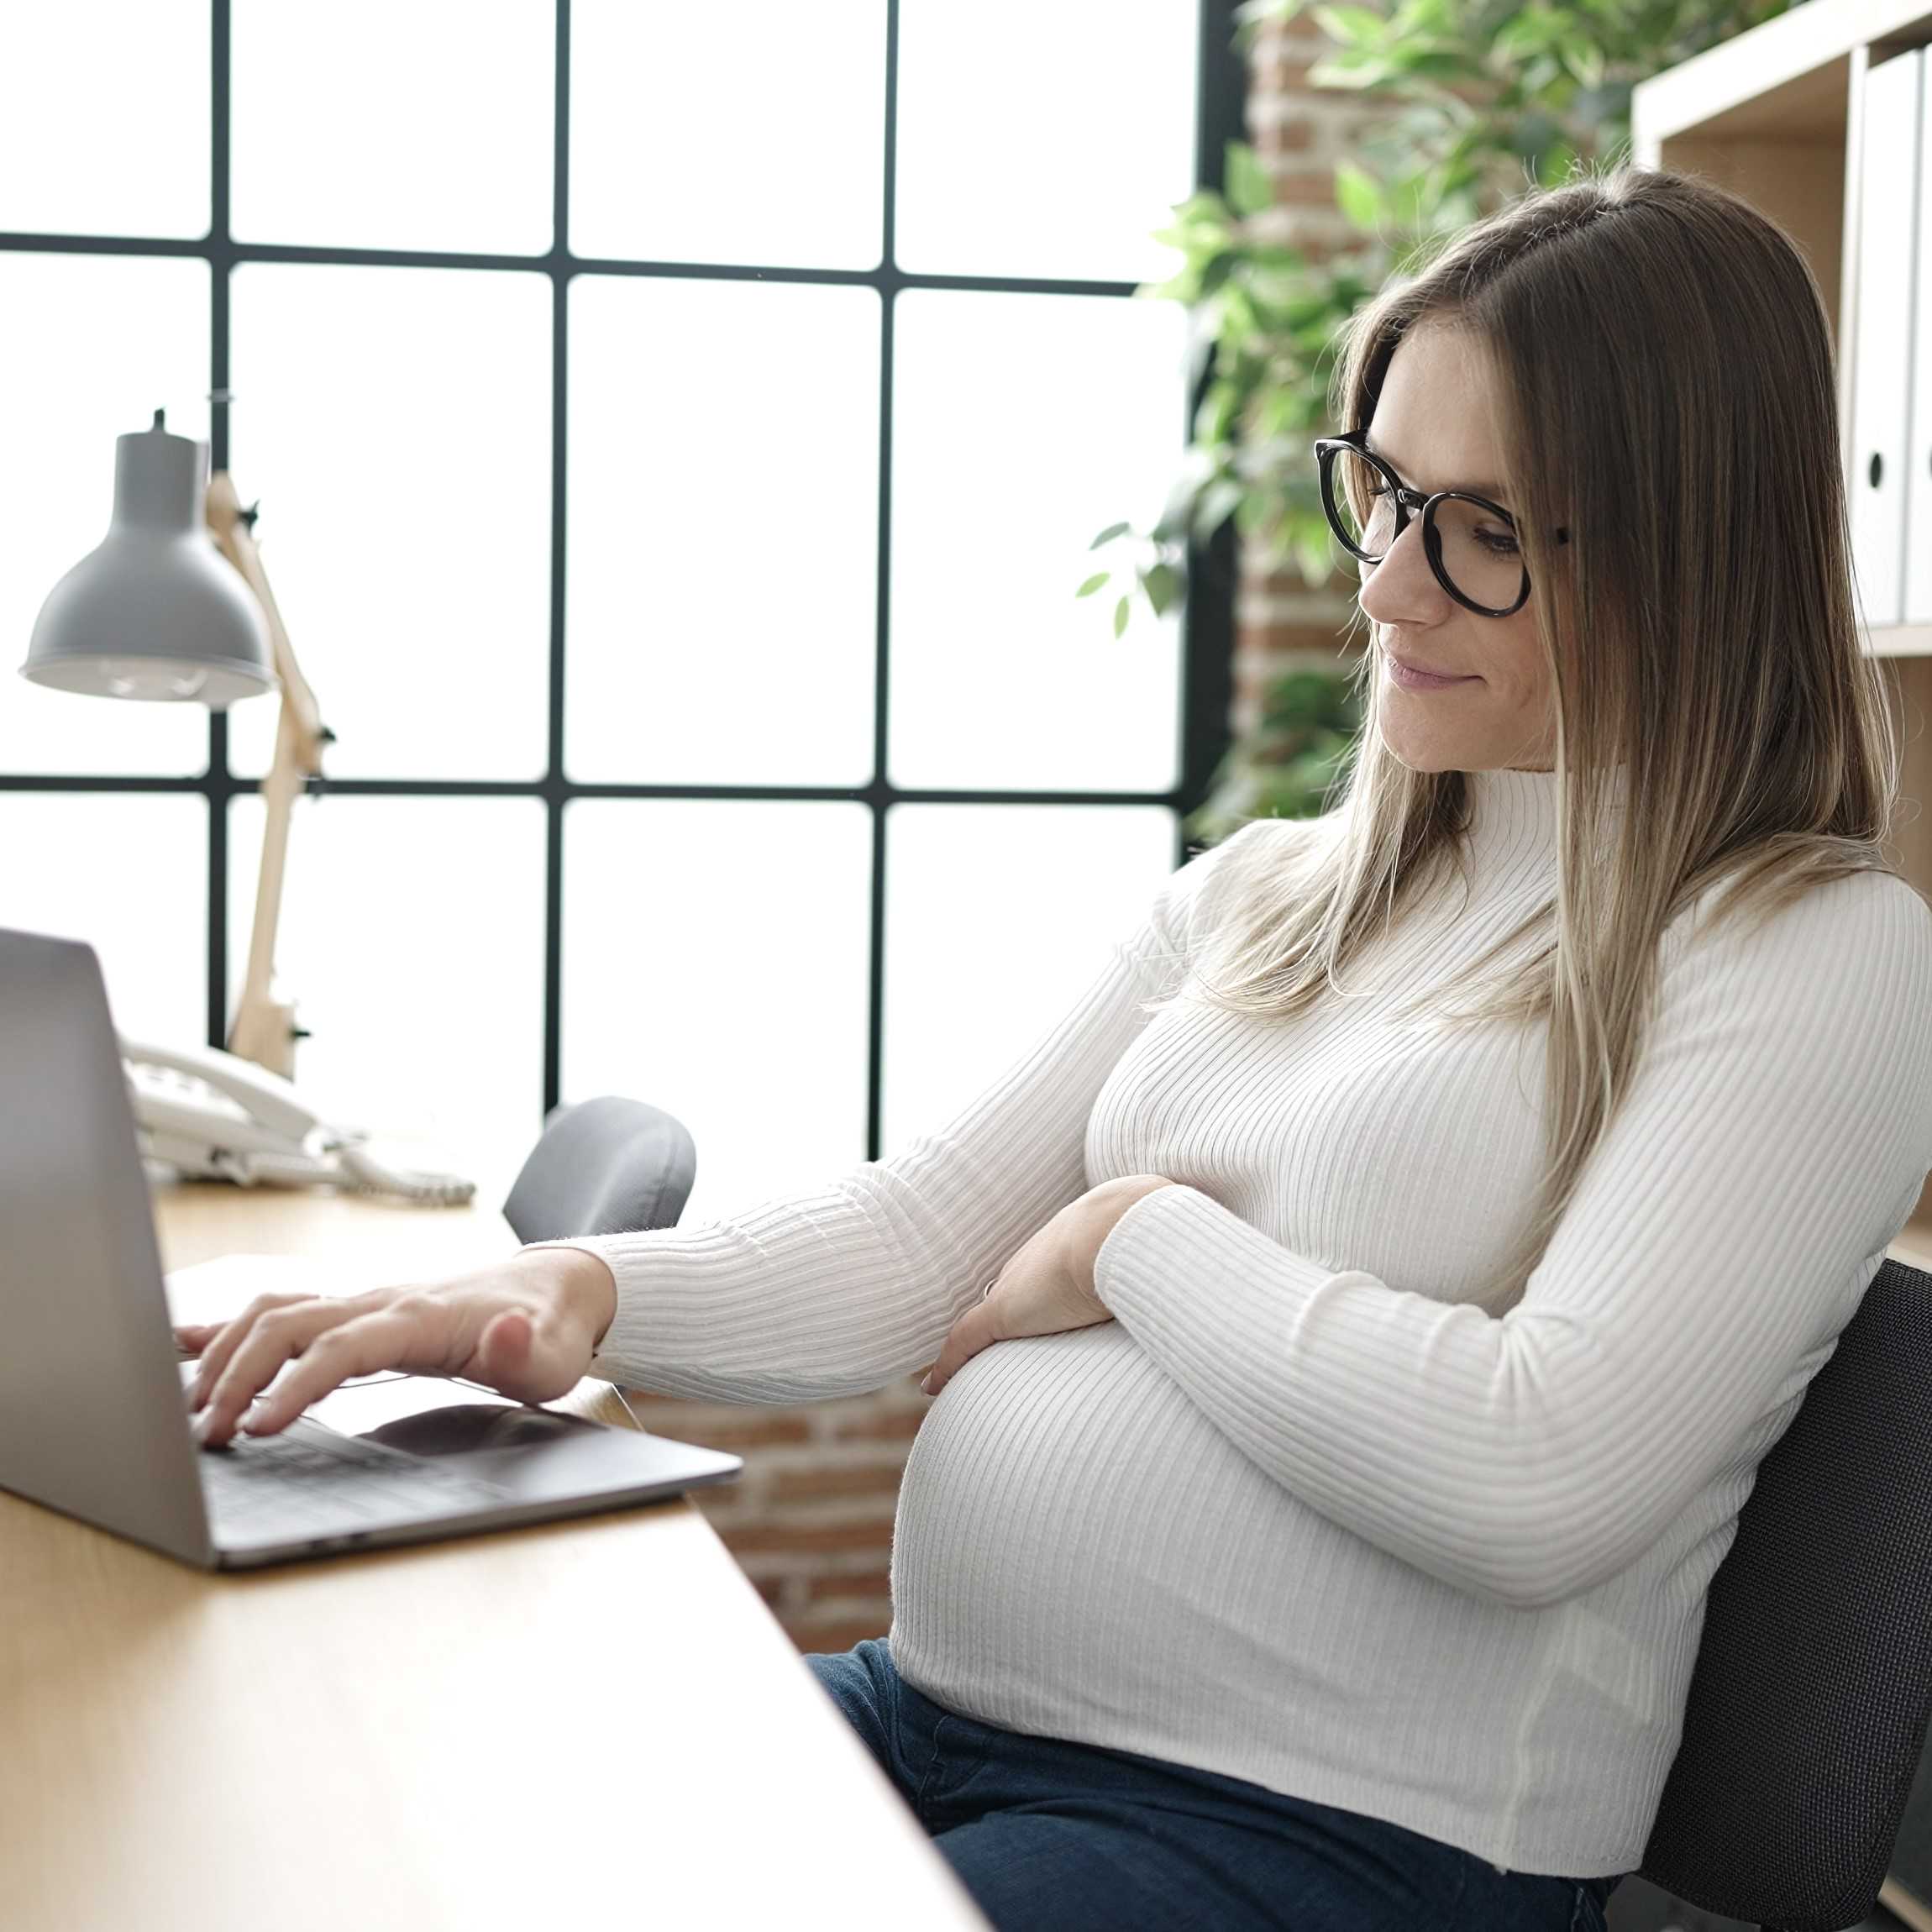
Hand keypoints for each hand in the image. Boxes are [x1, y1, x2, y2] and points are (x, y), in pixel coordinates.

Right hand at [175, 1246, 618, 1447]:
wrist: (552, 1289)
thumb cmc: (548, 1329)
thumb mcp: (551, 1353)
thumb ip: (524, 1348)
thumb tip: (505, 1332)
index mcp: (421, 1316)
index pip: (342, 1346)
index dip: (297, 1383)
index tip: (261, 1425)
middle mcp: (381, 1301)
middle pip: (288, 1324)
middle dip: (239, 1375)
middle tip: (209, 1435)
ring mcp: (364, 1302)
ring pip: (275, 1312)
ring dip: (227, 1352)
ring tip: (194, 1407)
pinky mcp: (355, 1312)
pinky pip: (283, 1309)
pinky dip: (230, 1325)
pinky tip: (186, 1344)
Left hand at [917, 1176, 1175, 1397]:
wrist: (1123, 1227)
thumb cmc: (1151, 1235)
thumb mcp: (1161, 1249)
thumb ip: (1171, 1269)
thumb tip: (1205, 1282)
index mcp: (1068, 1242)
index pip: (1041, 1272)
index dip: (1035, 1293)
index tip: (1036, 1308)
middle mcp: (1036, 1261)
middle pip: (1011, 1291)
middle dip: (1005, 1313)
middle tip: (1000, 1338)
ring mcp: (1017, 1287)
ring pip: (984, 1320)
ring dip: (975, 1343)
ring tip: (963, 1366)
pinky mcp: (1004, 1313)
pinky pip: (964, 1341)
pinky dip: (947, 1364)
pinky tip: (932, 1384)